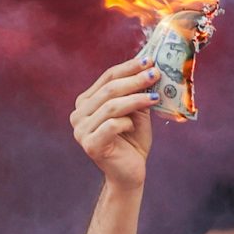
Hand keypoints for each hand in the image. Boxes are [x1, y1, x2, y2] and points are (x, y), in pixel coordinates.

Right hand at [70, 57, 159, 189]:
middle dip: (134, 80)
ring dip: (136, 99)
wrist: (129, 172)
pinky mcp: (90, 145)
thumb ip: (137, 92)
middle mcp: (78, 115)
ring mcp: (81, 131)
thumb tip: (150, 68)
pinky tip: (134, 125)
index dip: (129, 67)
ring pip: (111, 106)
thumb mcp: (136, 111)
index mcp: (86, 103)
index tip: (150, 61)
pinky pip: (111, 125)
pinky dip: (127, 122)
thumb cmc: (132, 141)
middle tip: (155, 74)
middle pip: (108, 90)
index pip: (107, 77)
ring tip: (155, 97)